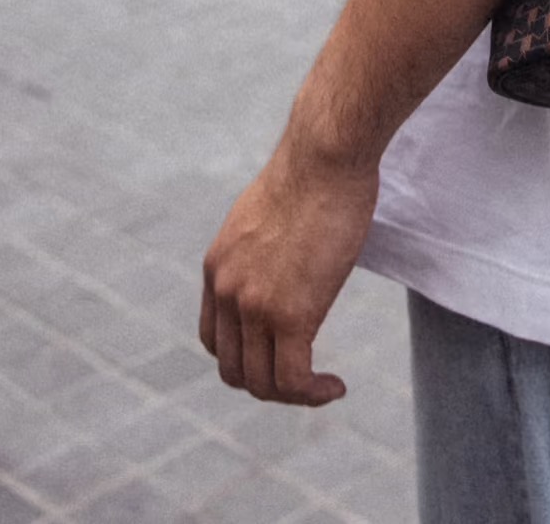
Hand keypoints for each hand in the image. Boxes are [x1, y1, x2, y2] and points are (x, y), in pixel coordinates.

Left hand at [199, 143, 378, 405]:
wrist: (326, 154)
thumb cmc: (315, 170)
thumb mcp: (270, 212)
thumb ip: (265, 244)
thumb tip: (288, 253)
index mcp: (217, 266)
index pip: (215, 339)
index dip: (246, 357)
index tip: (281, 353)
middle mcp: (226, 291)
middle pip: (234, 369)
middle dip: (269, 382)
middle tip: (306, 376)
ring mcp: (254, 305)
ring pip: (263, 383)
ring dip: (293, 394)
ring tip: (323, 387)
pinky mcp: (290, 314)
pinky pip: (294, 379)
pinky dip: (312, 394)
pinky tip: (335, 387)